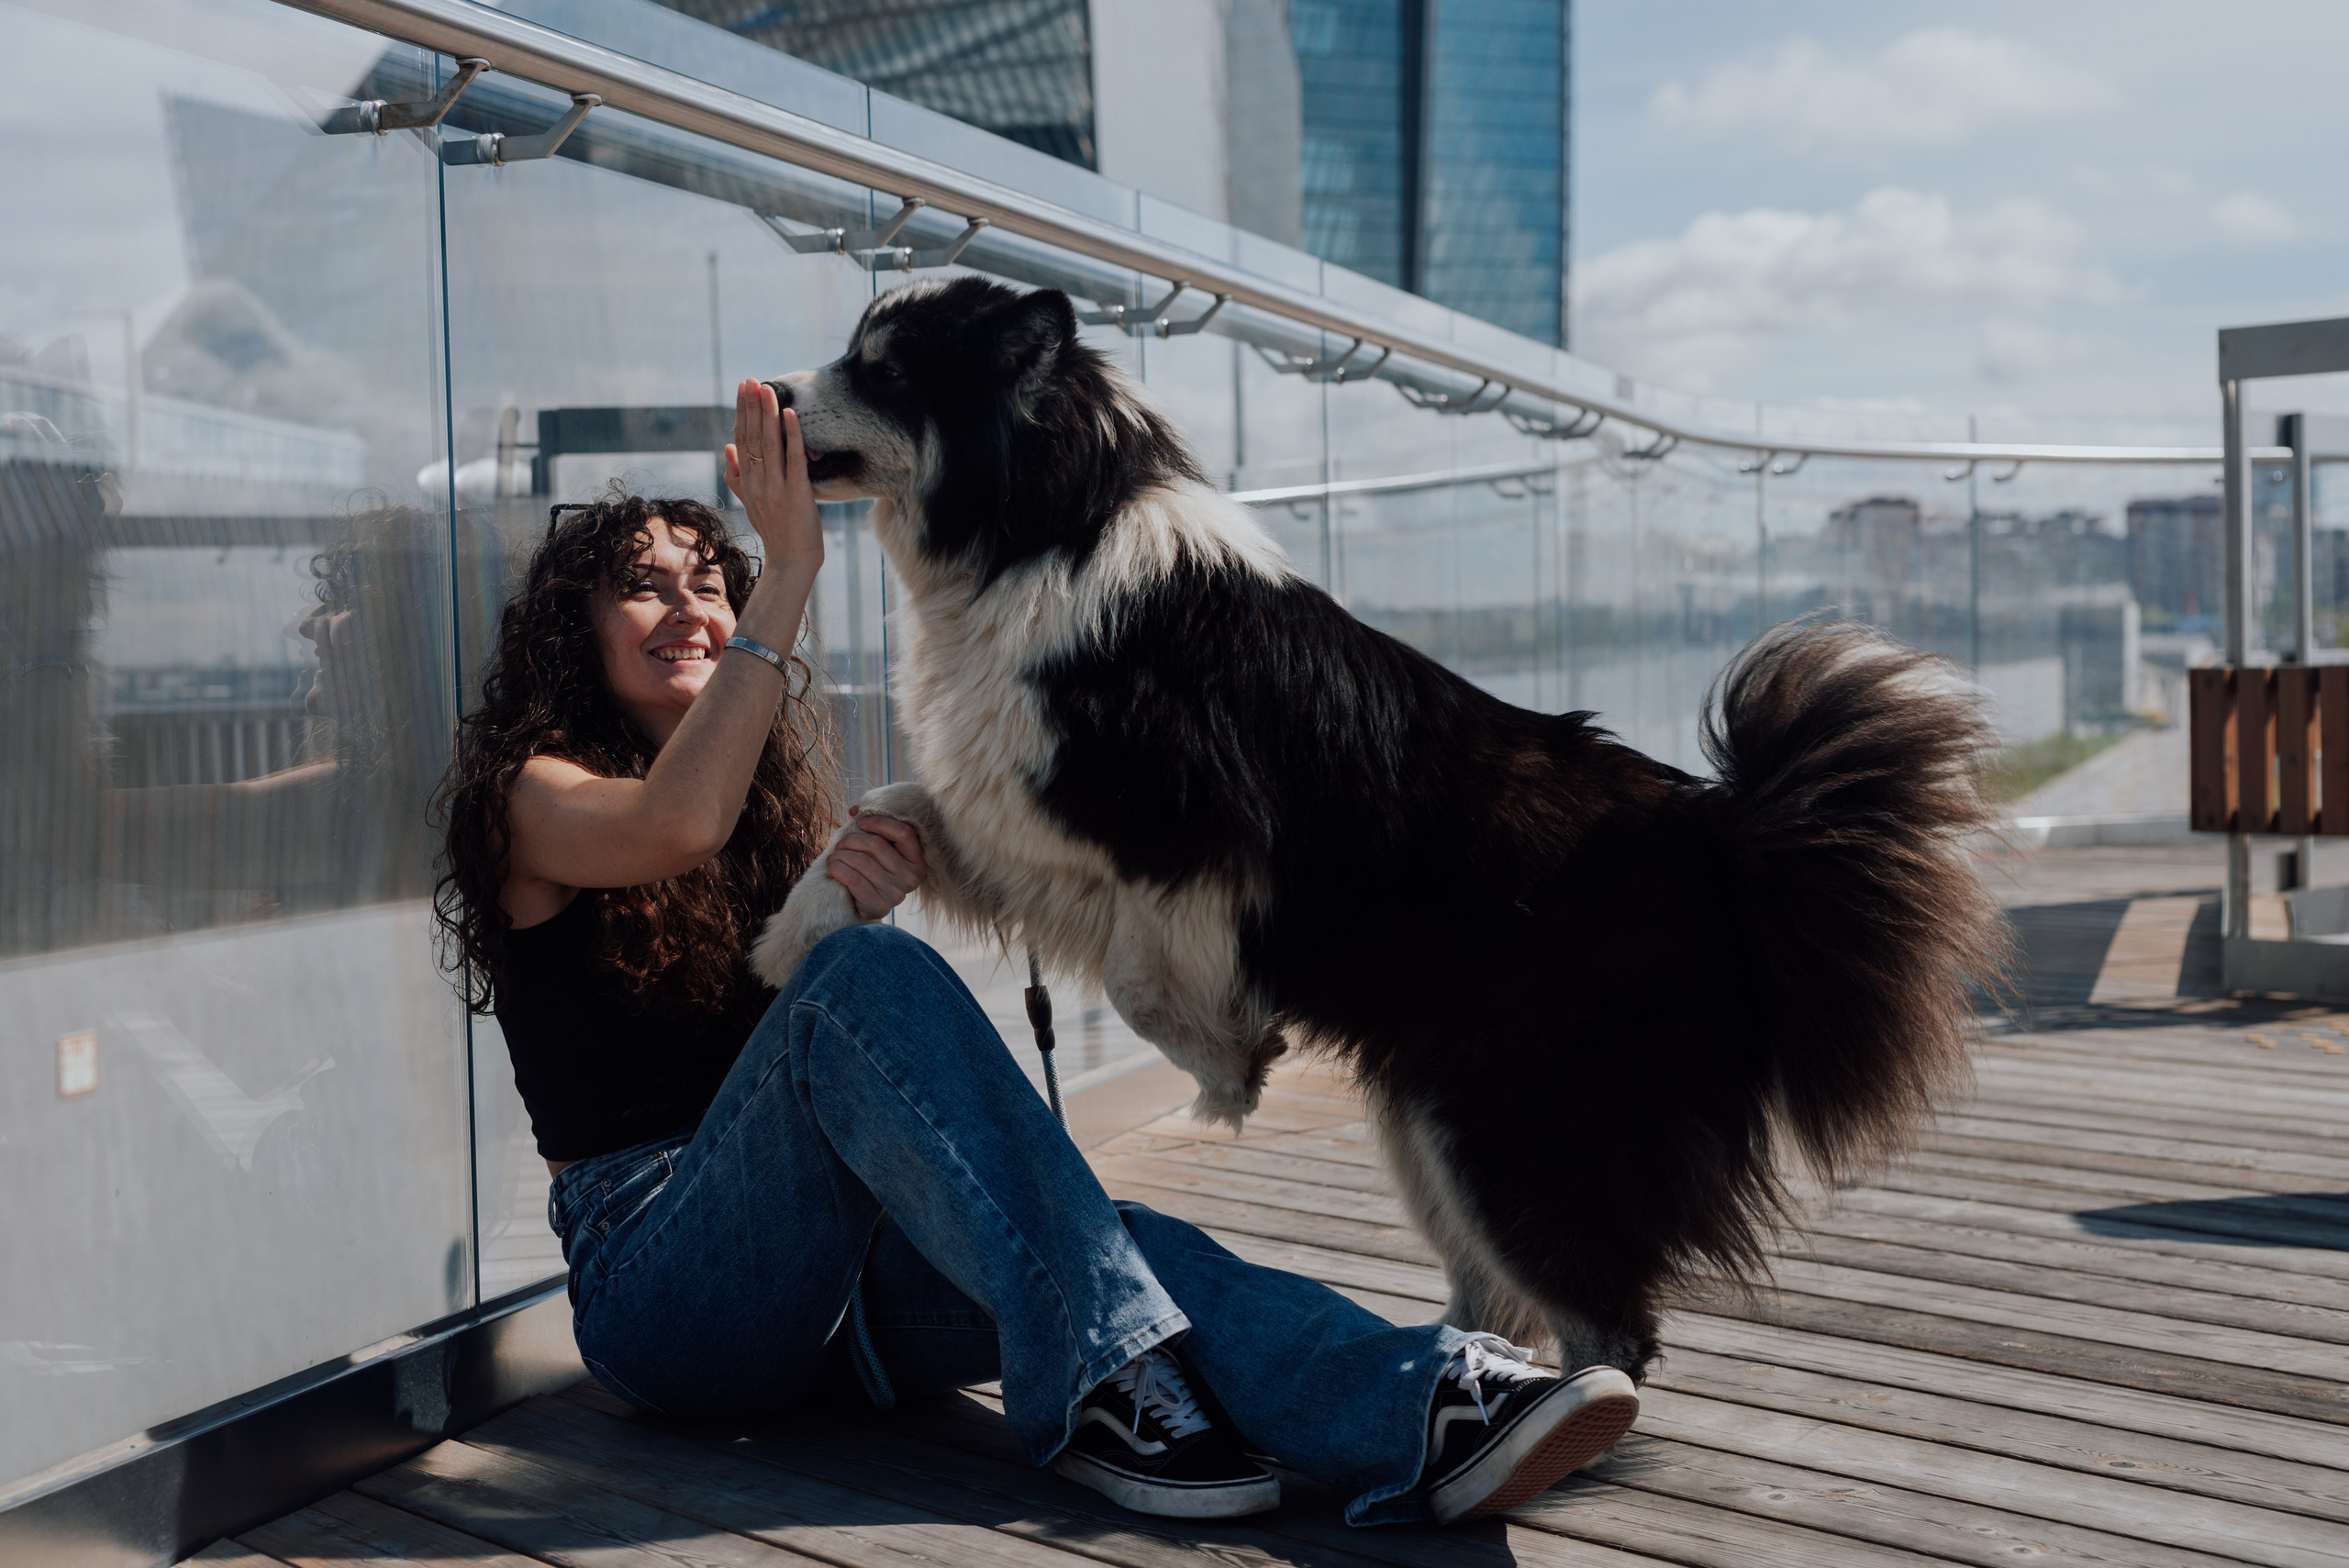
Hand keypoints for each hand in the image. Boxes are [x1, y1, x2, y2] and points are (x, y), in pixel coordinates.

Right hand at [724, 378, 820, 583]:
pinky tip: (790, 415)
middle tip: (752, 380)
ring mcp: (775, 488)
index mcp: (745, 481)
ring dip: (768, 414)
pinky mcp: (796, 493)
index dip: (742, 412)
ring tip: (768, 389)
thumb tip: (727, 447)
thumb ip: (736, 476)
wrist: (790, 562)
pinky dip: (792, 436)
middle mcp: (756, 482)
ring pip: (769, 444)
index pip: (741, 439)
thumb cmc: (774, 531)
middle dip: (751, 406)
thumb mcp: (749, 503)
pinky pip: (793, 459)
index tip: (743, 388)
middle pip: (752, 437)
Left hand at [826, 810, 928, 920]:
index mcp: (917, 860)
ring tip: (834, 857)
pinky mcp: (878, 905)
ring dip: (840, 855)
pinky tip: (832, 869)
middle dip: (851, 840)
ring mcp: (896, 893)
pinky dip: (837, 870)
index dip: (879, 822)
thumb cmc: (873, 871)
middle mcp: (911, 877)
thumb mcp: (880, 851)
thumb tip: (854, 810)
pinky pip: (852, 879)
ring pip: (861, 861)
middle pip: (876, 845)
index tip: (861, 822)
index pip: (903, 832)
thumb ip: (873, 829)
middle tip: (841, 843)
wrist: (866, 906)